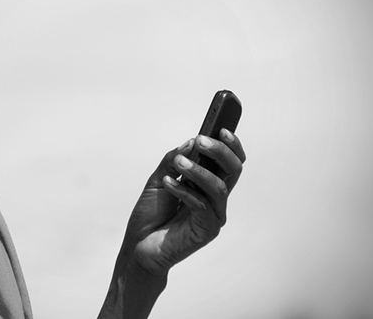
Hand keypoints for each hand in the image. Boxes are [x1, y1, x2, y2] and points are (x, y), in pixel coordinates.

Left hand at [122, 129, 245, 275]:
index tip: (221, 126)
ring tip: (179, 163)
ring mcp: (214, 214)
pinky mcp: (208, 230)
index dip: (230, 144)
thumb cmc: (151, 213)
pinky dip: (184, 191)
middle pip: (234, 169)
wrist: (138, 245)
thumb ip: (174, 159)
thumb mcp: (159, 178)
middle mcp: (215, 197)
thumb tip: (192, 142)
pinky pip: (202, 205)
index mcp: (207, 183)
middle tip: (202, 141)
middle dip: (221, 151)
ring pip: (220, 187)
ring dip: (198, 171)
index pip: (229, 160)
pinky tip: (168, 184)